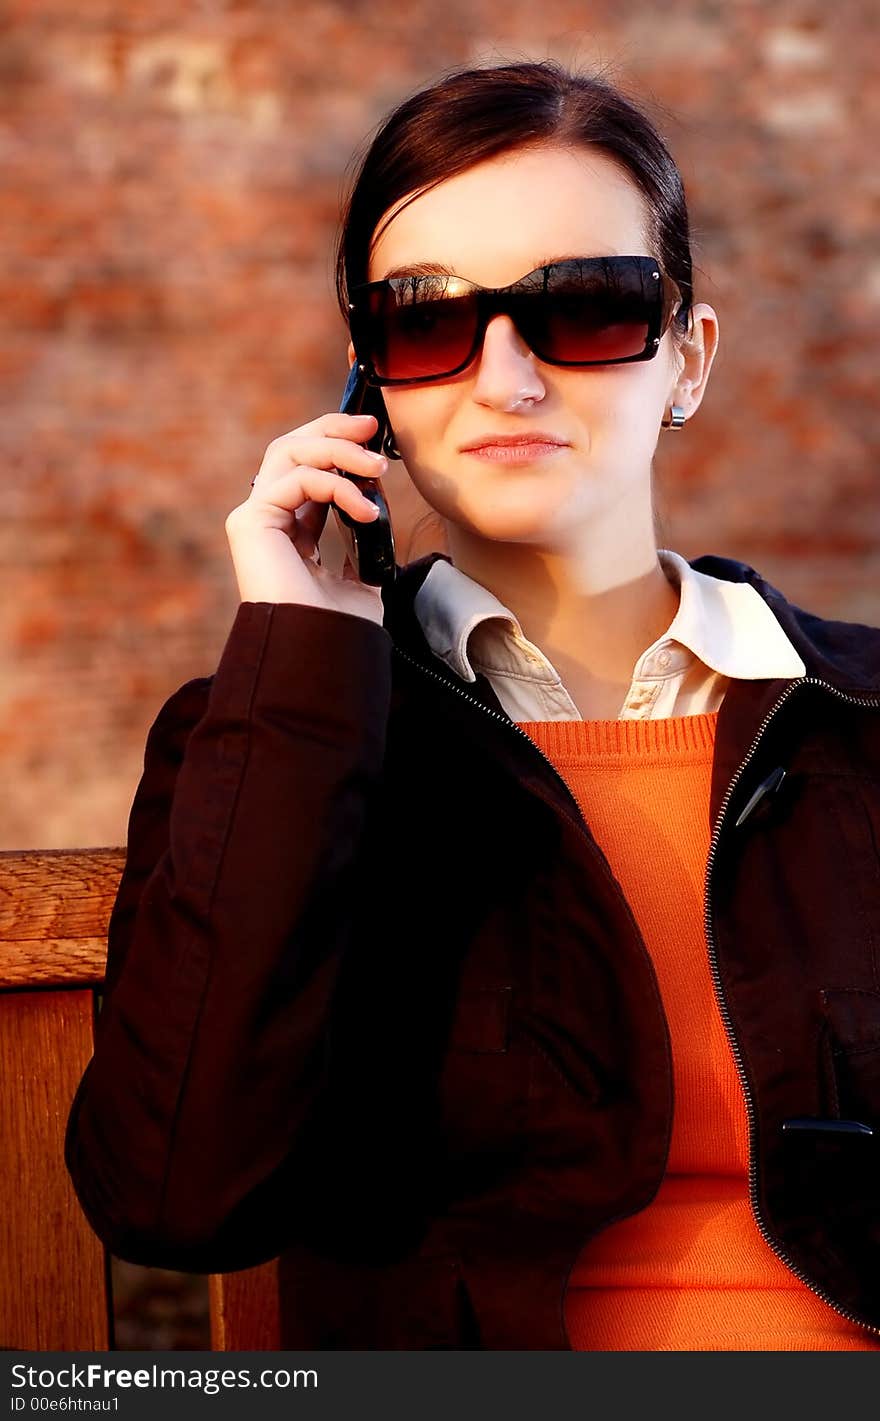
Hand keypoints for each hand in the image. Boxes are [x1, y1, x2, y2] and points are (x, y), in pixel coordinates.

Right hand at [225, 412, 389, 625]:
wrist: (324, 654)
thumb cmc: (342, 625)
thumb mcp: (361, 573)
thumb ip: (360, 539)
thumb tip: (375, 501)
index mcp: (291, 531)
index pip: (308, 469)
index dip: (337, 446)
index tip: (374, 439)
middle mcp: (268, 520)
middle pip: (291, 448)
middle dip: (333, 430)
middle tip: (371, 428)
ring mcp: (255, 519)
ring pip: (289, 452)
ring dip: (339, 451)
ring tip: (378, 469)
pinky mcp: (250, 522)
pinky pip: (296, 480)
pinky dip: (336, 486)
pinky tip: (365, 510)